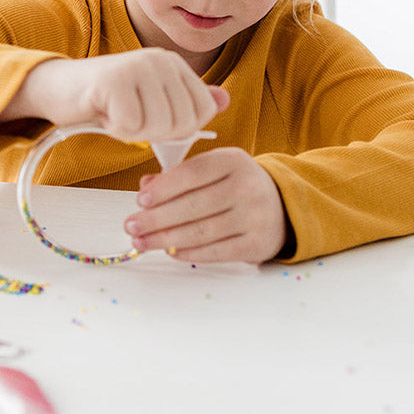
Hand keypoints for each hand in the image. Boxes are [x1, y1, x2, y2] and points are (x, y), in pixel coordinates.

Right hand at [0, 49, 228, 141]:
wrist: (60, 89)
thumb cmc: (108, 99)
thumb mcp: (153, 100)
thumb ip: (187, 101)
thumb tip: (224, 99)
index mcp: (174, 64)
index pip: (203, 111)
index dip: (181, 129)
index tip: (155, 120)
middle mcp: (160, 59)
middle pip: (182, 123)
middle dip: (155, 133)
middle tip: (132, 117)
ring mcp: (137, 66)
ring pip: (158, 126)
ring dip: (134, 132)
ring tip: (118, 113)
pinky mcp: (114, 80)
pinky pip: (131, 126)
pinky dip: (116, 129)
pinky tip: (104, 112)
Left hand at [123, 147, 287, 263]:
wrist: (282, 204)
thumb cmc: (237, 184)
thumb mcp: (214, 169)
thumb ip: (180, 175)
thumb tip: (146, 187)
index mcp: (233, 160)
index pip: (193, 173)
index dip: (164, 188)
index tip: (141, 200)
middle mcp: (246, 186)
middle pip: (194, 205)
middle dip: (156, 218)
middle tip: (132, 225)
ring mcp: (254, 216)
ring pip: (201, 231)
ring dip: (165, 239)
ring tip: (142, 242)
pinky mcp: (256, 243)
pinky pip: (216, 251)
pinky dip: (189, 253)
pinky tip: (170, 251)